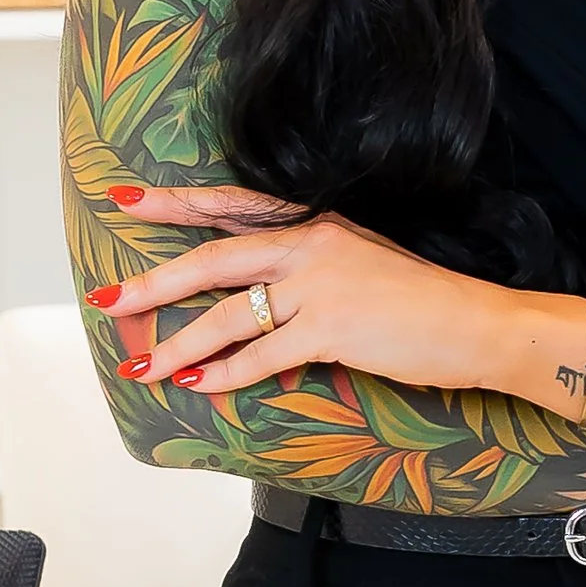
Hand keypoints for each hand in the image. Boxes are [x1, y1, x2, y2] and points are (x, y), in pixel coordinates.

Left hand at [90, 184, 533, 401]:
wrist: (474, 323)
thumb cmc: (420, 301)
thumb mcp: (359, 262)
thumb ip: (306, 270)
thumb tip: (256, 302)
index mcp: (314, 223)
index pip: (231, 206)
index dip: (177, 204)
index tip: (127, 199)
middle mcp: (310, 245)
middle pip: (214, 259)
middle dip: (155, 282)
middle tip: (110, 300)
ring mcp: (319, 286)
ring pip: (229, 315)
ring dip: (181, 345)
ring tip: (144, 367)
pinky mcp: (332, 328)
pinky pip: (262, 354)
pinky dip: (226, 374)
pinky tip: (199, 387)